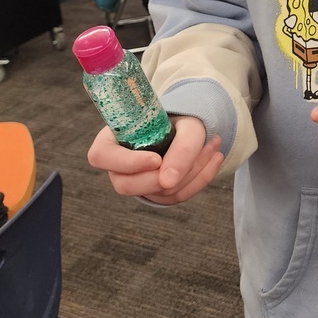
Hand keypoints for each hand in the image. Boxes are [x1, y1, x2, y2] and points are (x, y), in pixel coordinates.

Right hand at [87, 115, 223, 203]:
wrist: (189, 126)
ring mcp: (136, 182)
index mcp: (112, 139)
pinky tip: (215, 158)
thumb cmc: (181, 120)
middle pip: (125, 185)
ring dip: (190, 173)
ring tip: (213, 145)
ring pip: (156, 193)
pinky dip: (199, 179)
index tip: (156, 159)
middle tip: (194, 152)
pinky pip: (175, 197)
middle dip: (162, 175)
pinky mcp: (156, 193)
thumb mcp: (187, 125)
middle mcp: (119, 165)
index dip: (127, 163)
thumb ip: (181, 147)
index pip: (101, 156)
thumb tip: (169, 181)